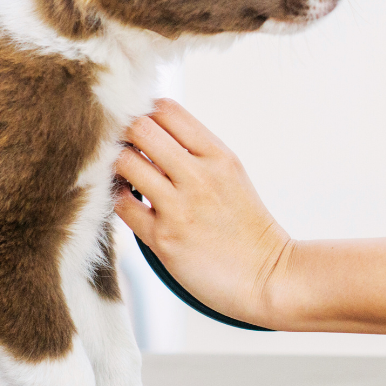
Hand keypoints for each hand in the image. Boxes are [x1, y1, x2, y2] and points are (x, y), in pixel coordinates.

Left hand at [113, 99, 291, 327]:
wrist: (268, 276)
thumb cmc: (246, 226)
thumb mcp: (231, 175)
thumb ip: (196, 152)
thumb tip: (150, 133)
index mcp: (218, 155)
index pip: (166, 109)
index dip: (145, 113)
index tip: (143, 130)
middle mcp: (199, 176)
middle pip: (140, 127)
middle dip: (125, 134)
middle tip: (125, 149)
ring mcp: (179, 207)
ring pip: (125, 162)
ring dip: (117, 166)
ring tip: (126, 177)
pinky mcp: (163, 239)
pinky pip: (122, 205)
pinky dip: (118, 198)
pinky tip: (129, 202)